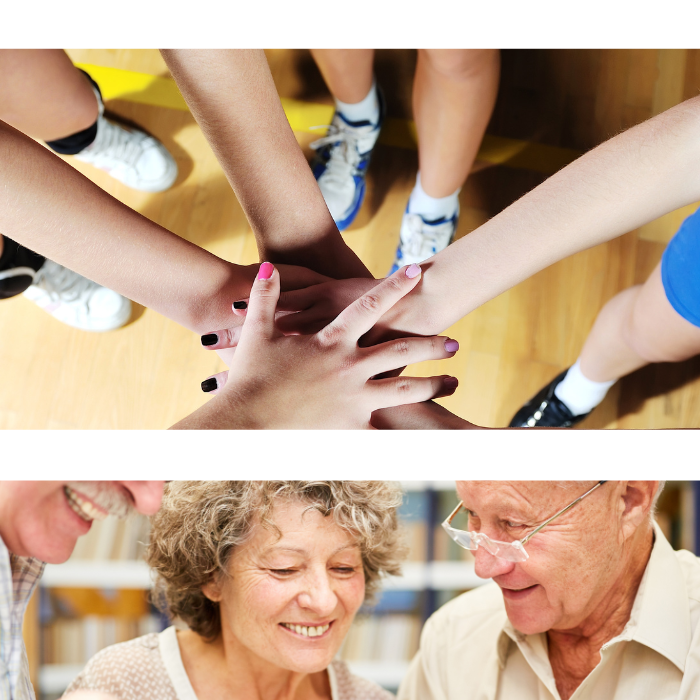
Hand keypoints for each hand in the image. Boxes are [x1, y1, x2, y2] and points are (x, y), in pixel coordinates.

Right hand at [190, 262, 459, 429]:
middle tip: (454, 341)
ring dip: (432, 384)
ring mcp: (354, 399)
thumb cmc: (250, 377)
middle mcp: (350, 368)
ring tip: (454, 383)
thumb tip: (268, 267)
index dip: (394, 287)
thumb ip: (267, 297)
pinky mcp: (351, 428)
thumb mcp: (257, 332)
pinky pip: (386, 429)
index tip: (417, 272)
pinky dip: (408, 431)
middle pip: (401, 349)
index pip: (370, 306)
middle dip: (430, 344)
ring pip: (404, 389)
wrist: (246, 422)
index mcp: (332, 341)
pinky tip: (430, 432)